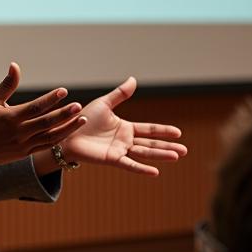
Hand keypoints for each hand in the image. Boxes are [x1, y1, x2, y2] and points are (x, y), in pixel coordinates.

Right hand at [0, 63, 84, 173]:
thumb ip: (7, 84)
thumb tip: (15, 65)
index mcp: (10, 117)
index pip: (35, 107)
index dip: (50, 99)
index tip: (63, 90)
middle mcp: (19, 132)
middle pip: (46, 123)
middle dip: (64, 114)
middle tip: (79, 106)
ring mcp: (23, 145)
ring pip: (50, 136)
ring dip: (68, 128)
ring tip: (82, 119)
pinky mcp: (26, 153)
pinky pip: (46, 146)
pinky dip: (60, 138)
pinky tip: (70, 130)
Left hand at [60, 77, 187, 176]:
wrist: (66, 132)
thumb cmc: (83, 119)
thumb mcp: (104, 104)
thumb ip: (120, 94)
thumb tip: (134, 79)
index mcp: (125, 128)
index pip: (149, 130)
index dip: (163, 131)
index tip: (179, 133)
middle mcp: (125, 141)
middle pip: (151, 144)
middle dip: (168, 147)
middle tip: (185, 151)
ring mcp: (120, 151)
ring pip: (144, 154)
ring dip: (160, 155)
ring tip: (176, 156)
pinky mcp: (111, 159)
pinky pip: (129, 164)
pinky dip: (141, 168)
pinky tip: (155, 172)